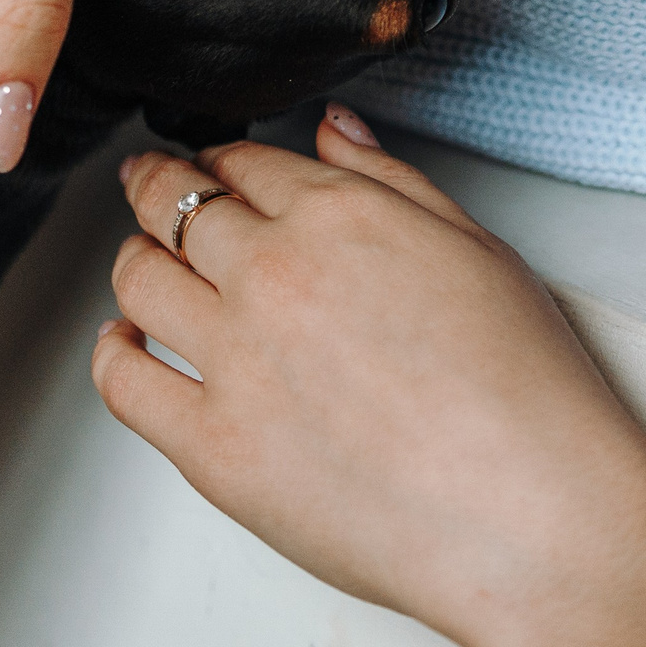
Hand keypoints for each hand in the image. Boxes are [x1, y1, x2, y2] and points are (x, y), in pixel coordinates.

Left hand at [92, 108, 645, 646]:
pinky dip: (111, 352)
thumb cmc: (527, 392)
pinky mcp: (212, 448)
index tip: (215, 170)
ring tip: (143, 265)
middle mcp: (273, 275)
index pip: (244, 163)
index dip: (221, 161)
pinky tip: (127, 344)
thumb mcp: (478, 249)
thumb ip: (391, 181)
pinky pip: (122, 383)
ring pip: (135, 280)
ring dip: (132, 260)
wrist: (534, 517)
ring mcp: (235, 361)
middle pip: (174, 207)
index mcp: (340, 216)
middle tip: (154, 195)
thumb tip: (333, 129)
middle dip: (159, 191)